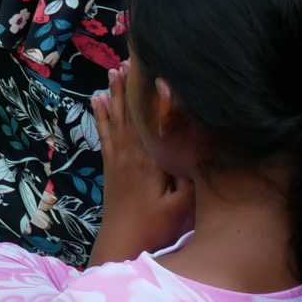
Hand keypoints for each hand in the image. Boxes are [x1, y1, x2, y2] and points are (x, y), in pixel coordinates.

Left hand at [90, 65, 193, 265]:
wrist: (122, 241)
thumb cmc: (155, 225)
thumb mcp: (182, 205)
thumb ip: (192, 177)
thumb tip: (203, 149)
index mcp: (149, 158)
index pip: (147, 119)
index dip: (147, 95)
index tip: (148, 70)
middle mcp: (130, 152)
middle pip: (129, 112)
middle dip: (129, 86)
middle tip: (129, 60)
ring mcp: (118, 158)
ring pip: (115, 119)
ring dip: (115, 95)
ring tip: (113, 72)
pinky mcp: (111, 166)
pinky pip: (105, 133)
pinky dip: (101, 115)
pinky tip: (98, 101)